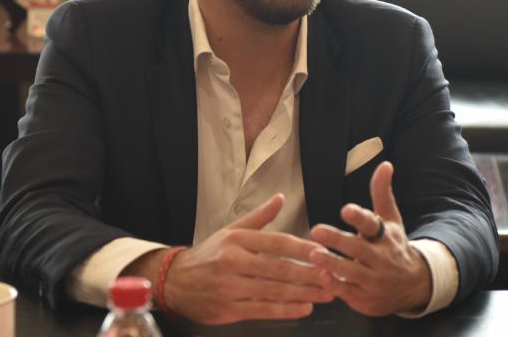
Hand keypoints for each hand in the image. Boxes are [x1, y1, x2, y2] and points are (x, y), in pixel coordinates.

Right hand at [129, 193, 335, 323]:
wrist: (175, 281)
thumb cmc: (208, 254)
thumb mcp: (230, 230)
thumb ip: (259, 217)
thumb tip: (280, 198)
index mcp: (236, 239)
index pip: (275, 242)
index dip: (302, 247)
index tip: (323, 251)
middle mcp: (233, 261)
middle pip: (279, 268)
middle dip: (309, 273)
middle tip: (332, 275)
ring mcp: (230, 287)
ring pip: (274, 291)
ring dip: (304, 293)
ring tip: (326, 293)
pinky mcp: (228, 309)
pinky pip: (263, 310)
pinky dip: (286, 310)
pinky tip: (305, 307)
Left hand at [308, 161, 431, 315]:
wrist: (414, 286)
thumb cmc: (393, 246)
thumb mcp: (390, 220)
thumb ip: (381, 193)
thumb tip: (385, 164)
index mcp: (385, 236)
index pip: (372, 224)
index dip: (359, 216)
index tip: (345, 209)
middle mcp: (382, 258)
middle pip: (358, 248)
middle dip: (337, 240)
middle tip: (316, 230)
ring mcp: (375, 280)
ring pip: (352, 272)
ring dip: (333, 264)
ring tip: (314, 255)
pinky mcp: (366, 299)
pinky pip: (349, 293)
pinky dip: (336, 286)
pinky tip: (321, 278)